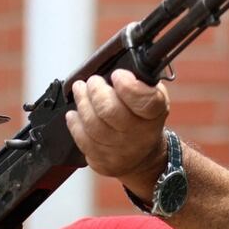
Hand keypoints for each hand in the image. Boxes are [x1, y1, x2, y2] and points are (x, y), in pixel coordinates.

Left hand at [66, 69, 169, 184]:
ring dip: (81, 102)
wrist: (142, 156)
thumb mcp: (154, 97)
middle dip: (96, 90)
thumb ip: (140, 82)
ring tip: (80, 89)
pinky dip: (74, 123)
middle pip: (110, 111)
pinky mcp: (102, 162)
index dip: (128, 87)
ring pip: (92, 124)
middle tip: (92, 81)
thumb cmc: (143, 118)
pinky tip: (74, 113)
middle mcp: (139, 136)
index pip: (145, 101)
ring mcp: (120, 152)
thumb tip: (118, 66)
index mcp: (154, 115)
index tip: (117, 75)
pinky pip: (82, 140)